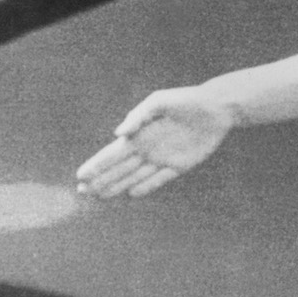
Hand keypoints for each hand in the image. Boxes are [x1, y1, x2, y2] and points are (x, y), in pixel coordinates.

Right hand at [76, 87, 234, 198]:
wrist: (217, 107)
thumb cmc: (186, 100)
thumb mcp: (159, 102)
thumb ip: (138, 116)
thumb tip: (117, 134)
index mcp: (140, 133)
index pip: (112, 153)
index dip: (96, 165)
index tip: (80, 176)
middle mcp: (148, 148)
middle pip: (119, 169)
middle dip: (100, 180)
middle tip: (82, 192)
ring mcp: (163, 158)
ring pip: (134, 176)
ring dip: (117, 186)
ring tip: (100, 196)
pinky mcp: (180, 165)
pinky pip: (159, 180)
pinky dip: (145, 187)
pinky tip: (132, 194)